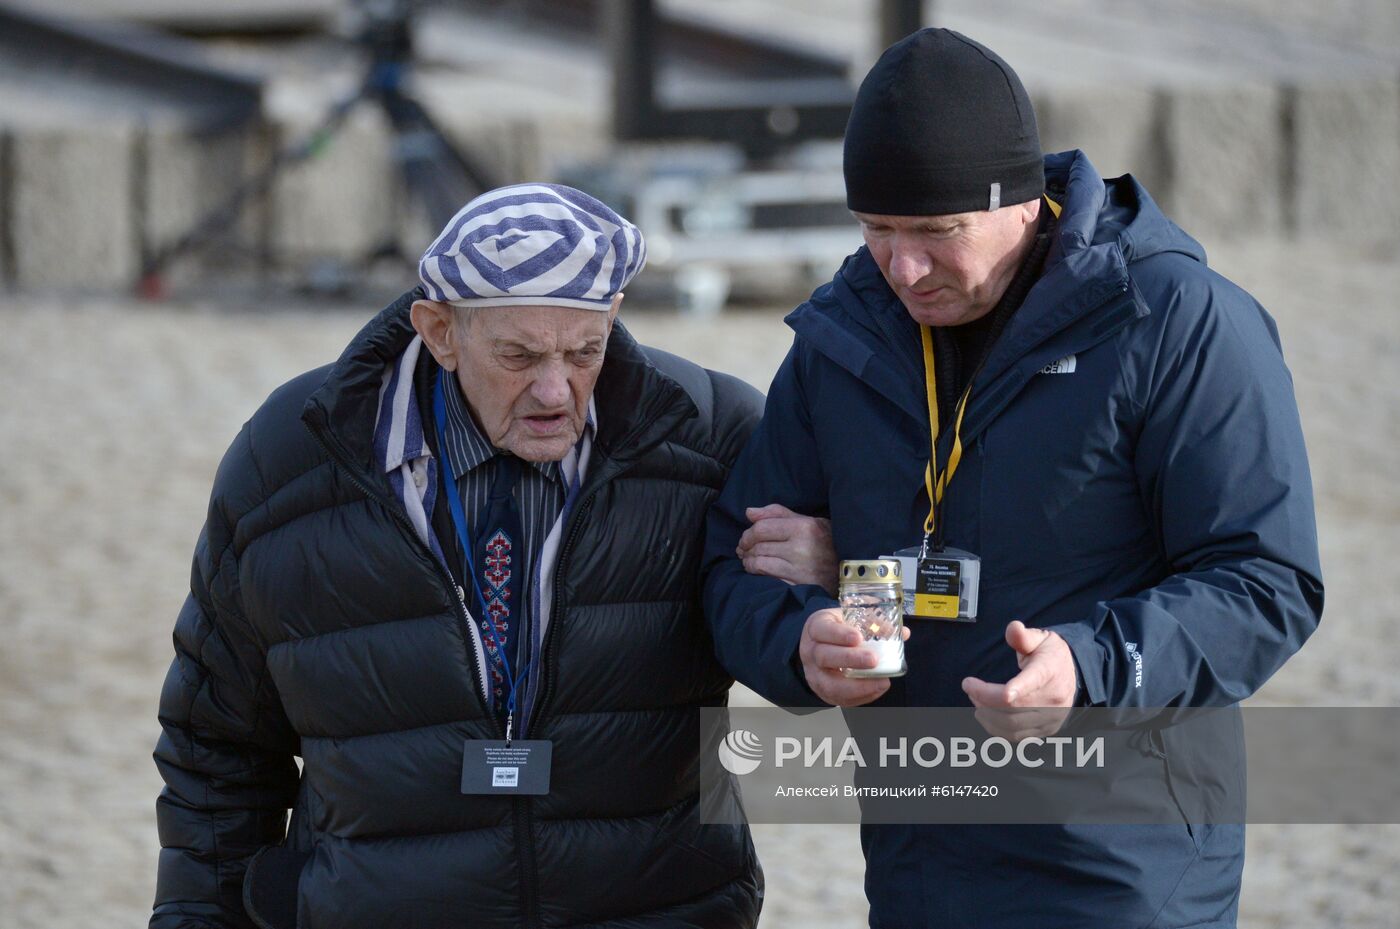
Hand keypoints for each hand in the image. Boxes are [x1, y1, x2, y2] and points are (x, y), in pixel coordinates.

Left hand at [737, 504, 836, 594]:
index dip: (748, 533)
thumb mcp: (810, 522)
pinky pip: (768, 579)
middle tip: (743, 550)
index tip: (746, 538)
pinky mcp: (799, 587)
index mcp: (804, 527)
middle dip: (746, 548)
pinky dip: (758, 575)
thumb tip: (749, 513)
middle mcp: (802, 548)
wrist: (853, 572)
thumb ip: (778, 514)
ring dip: (749, 562)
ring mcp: (800, 570)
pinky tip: (758, 572)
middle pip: (758, 546)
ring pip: (759, 563)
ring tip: (749, 560)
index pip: (762, 528)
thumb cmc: (827, 543)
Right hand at [799, 608, 909, 706]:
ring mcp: (815, 674)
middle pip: (824, 657)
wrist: (820, 646)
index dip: (839, 634)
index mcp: (816, 628)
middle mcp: (811, 652)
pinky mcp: (824, 691)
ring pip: (829, 684)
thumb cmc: (838, 630)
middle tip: (873, 659)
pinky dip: (861, 696)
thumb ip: (874, 622)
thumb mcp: (850, 617)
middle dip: (850, 659)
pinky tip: (877, 688)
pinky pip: (840, 699)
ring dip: (857, 686)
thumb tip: (903, 633)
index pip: (822, 630)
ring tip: (881, 682)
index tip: (858, 637)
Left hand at [961, 621, 1076, 739]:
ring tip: (975, 698)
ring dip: (986, 713)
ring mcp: (1051, 717)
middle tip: (969, 686)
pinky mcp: (1046, 729)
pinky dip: (995, 728)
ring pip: (1011, 724)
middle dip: (983, 698)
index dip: (1014, 689)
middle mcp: (1053, 698)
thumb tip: (1013, 628)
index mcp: (1049, 671)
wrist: (1074, 675)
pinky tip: (985, 714)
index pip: (1032, 682)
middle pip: (1013, 706)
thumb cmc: (1051, 655)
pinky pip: (1016, 736)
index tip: (991, 689)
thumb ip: (1023, 636)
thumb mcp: (1041, 638)